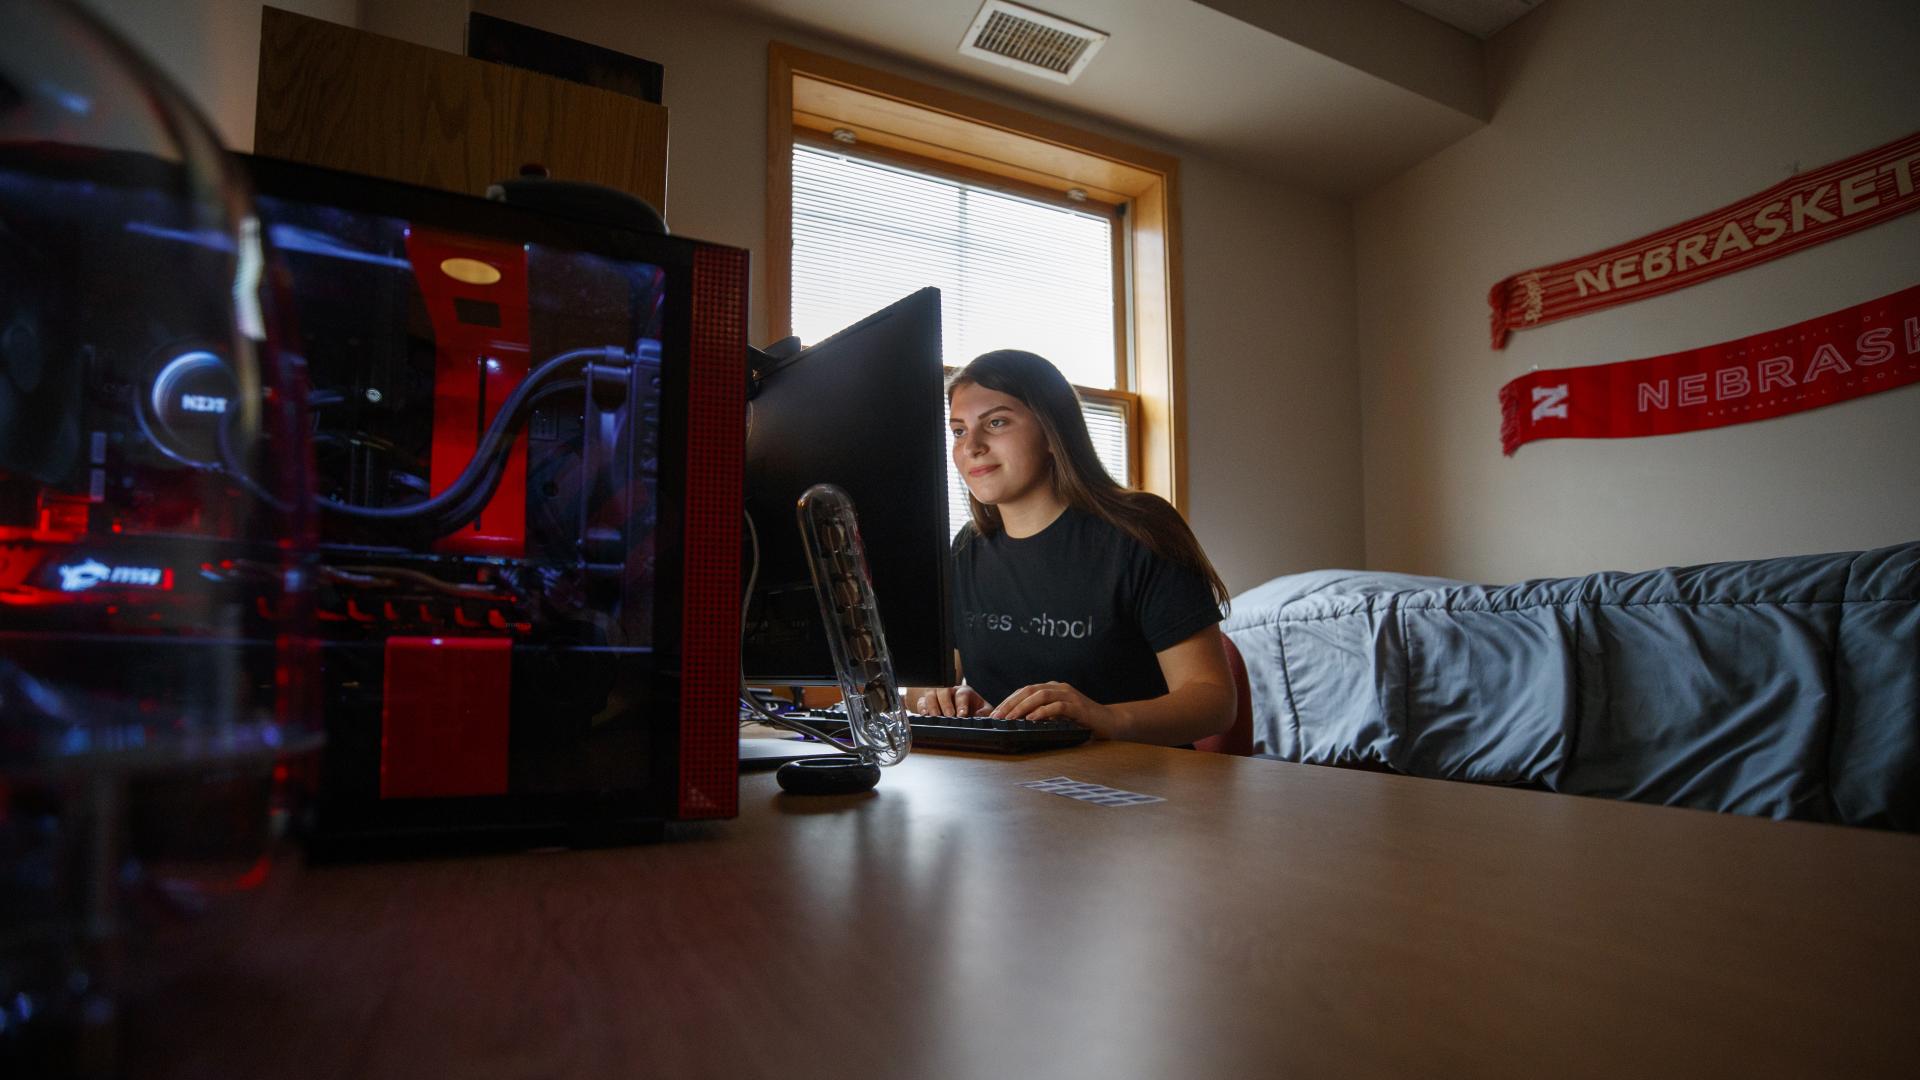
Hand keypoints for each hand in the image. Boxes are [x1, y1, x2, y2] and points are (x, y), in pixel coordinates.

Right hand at [913, 684, 989, 716]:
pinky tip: (924, 715)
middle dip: (946, 703)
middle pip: (943, 690)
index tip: (962, 714)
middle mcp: (949, 691)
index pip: (961, 694)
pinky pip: (921, 702)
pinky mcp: (927, 703)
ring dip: (932, 705)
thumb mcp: (983, 710)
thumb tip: (979, 716)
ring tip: (935, 717)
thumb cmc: (974, 710)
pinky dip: (922, 708)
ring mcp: (937, 696)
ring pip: (931, 694)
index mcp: (964, 691)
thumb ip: (984, 713)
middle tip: (949, 715)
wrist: (965, 713)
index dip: (961, 704)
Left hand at [992, 682, 1120, 738]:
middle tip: (997, 716)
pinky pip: (1057, 706)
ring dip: (1023, 706)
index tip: (994, 714)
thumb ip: (1042, 717)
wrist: (1110, 723)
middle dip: (1010, 703)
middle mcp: (1059, 688)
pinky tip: (1032, 718)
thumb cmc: (1083, 722)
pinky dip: (1043, 712)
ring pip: (1040, 695)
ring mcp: (1069, 695)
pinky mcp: (1078, 706)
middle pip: (1029, 690)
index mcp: (1052, 689)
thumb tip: (1017, 724)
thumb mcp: (1058, 718)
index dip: (1008, 701)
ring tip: (1011, 718)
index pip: (1024, 691)